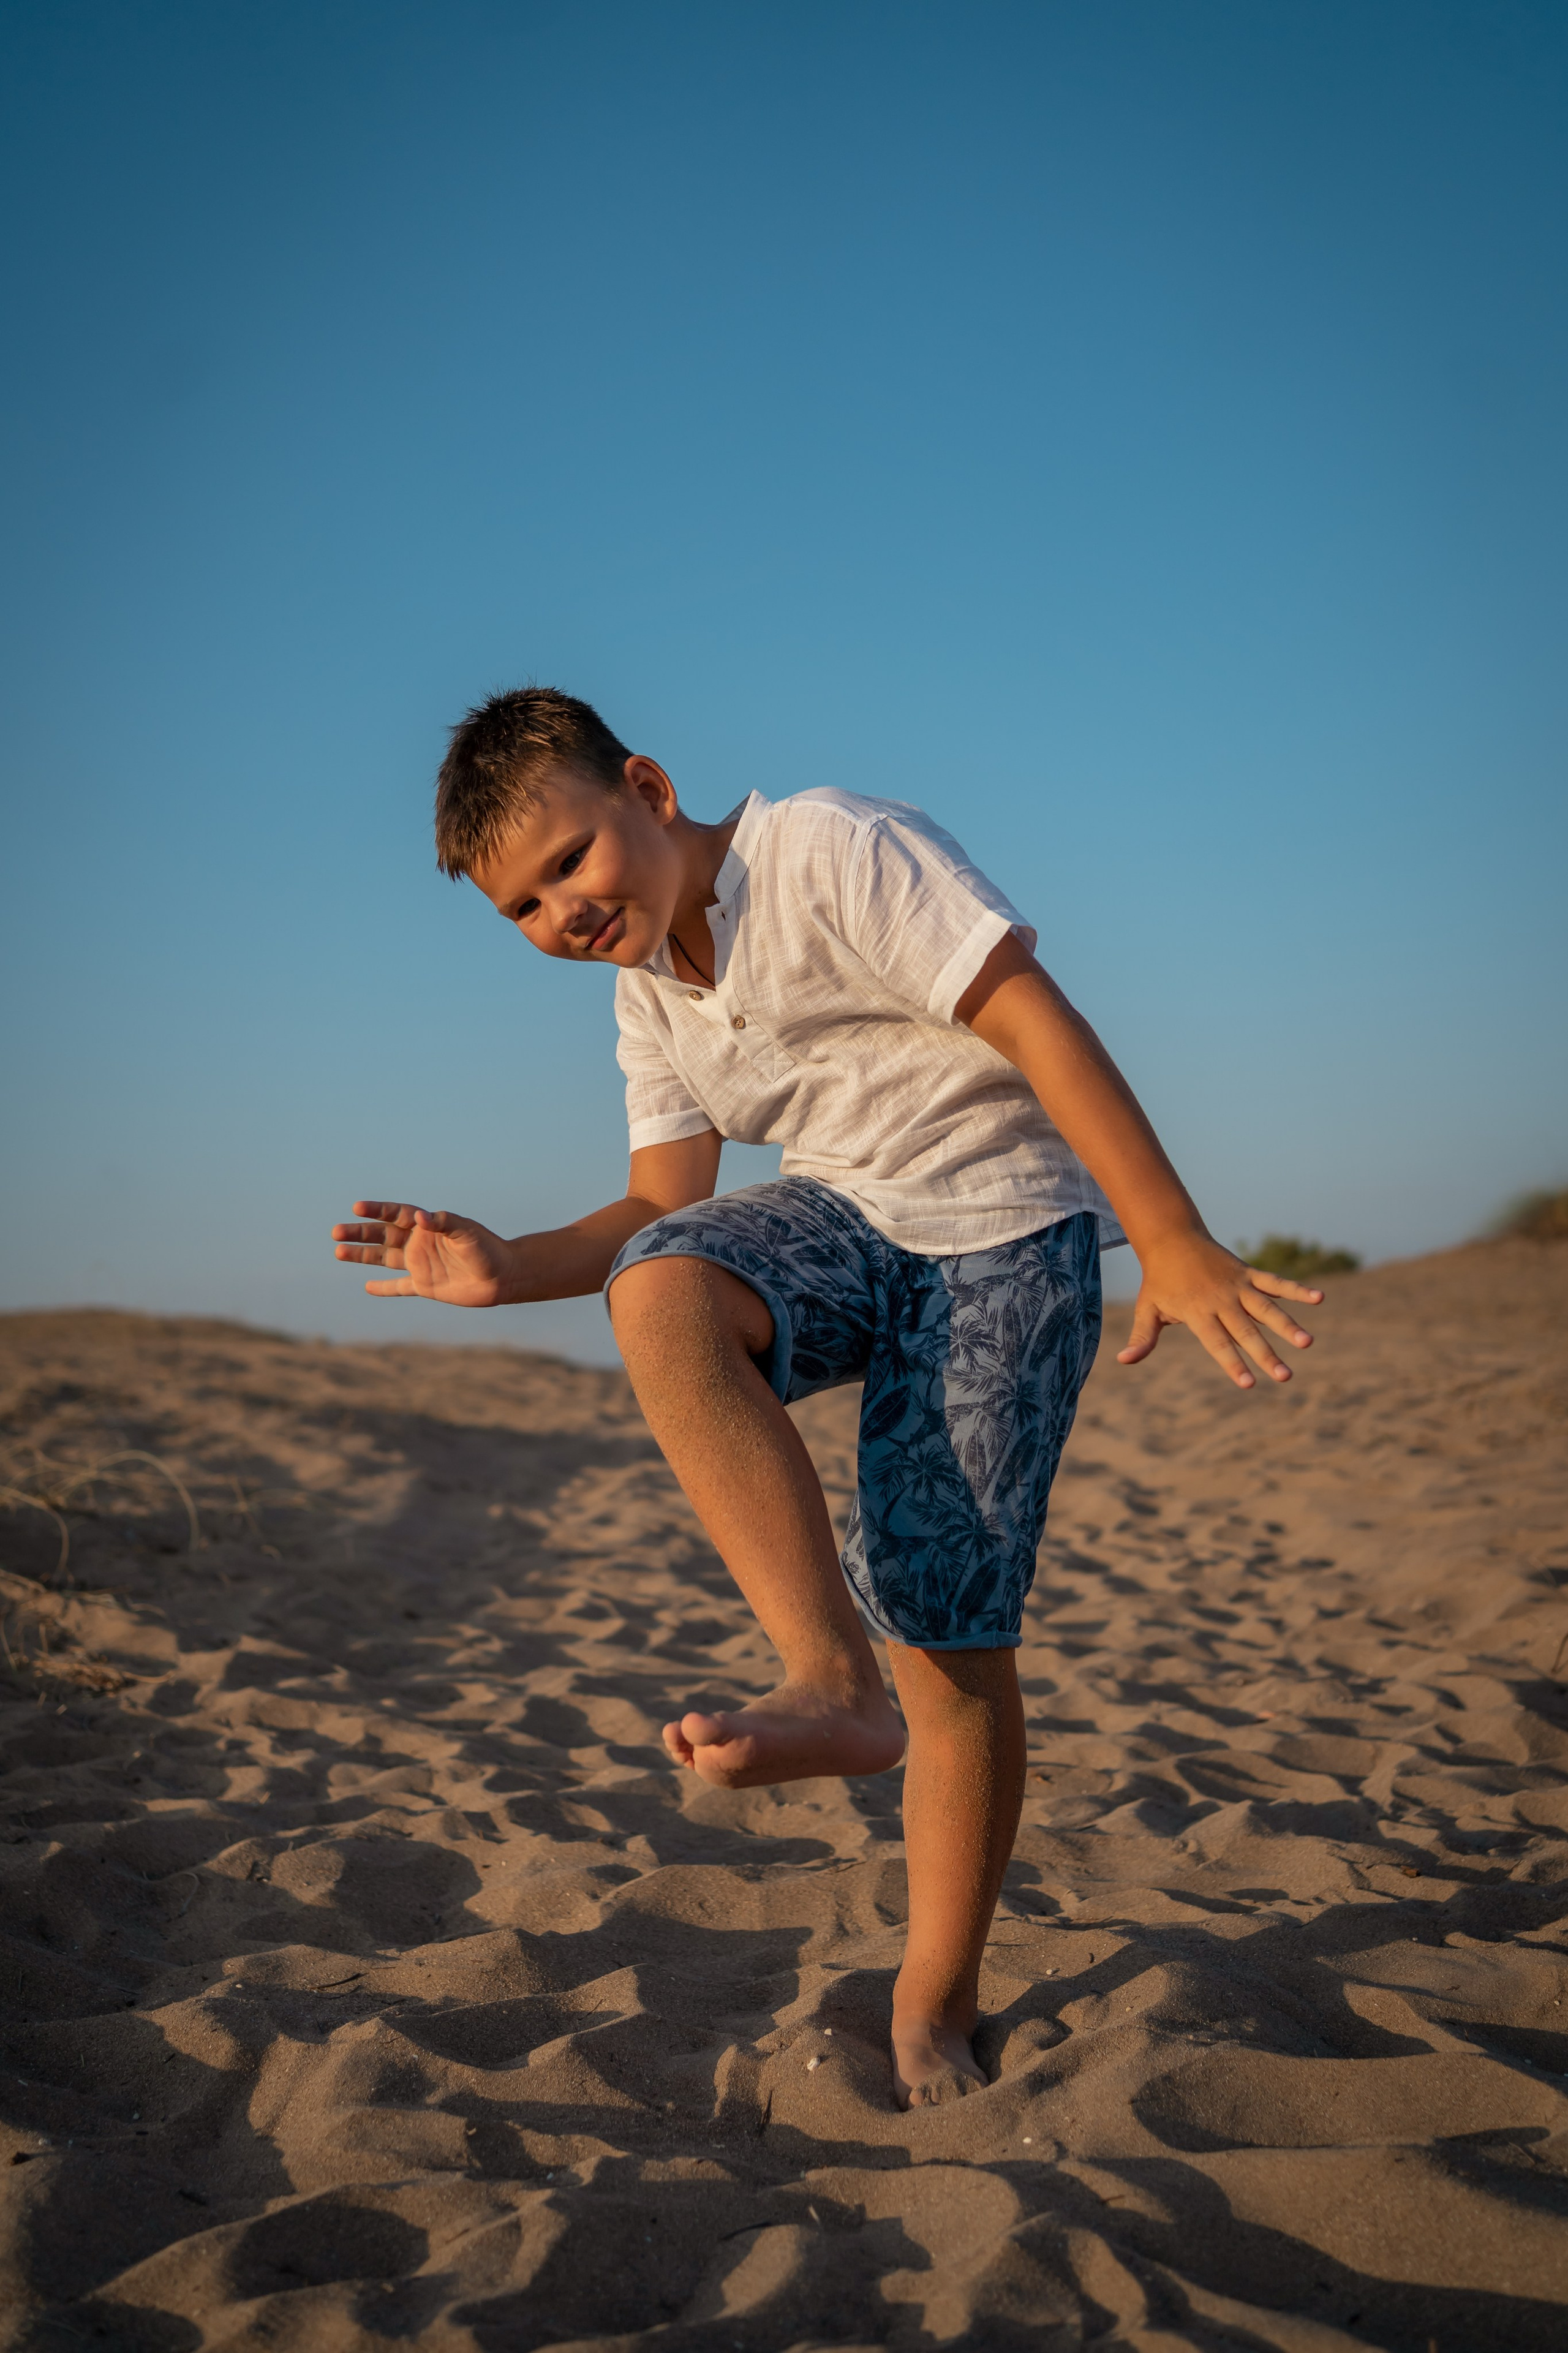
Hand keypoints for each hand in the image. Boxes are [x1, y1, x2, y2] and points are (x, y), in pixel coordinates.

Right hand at [331, 1201, 515, 1304]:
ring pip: (384, 1259)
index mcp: (428, 1226)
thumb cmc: (488, 1249)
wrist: (504, 1276)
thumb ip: (443, 1222)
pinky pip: (399, 1287)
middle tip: (336, 1232)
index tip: (357, 1207)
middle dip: (360, 1233)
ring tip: (338, 1252)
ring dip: (362, 1256)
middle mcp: (420, 1243)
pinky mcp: (425, 1286)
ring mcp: (421, 1264)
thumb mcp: (467, 1232)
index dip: (378, 1210)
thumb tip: (419, 1217)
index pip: (396, 1215)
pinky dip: (384, 1289)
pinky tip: (367, 1287)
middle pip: (383, 1236)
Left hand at [1117, 1231, 1322, 1389]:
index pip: (1218, 1343)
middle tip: (1285, 1376)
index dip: (1233, 1363)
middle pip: (1246, 1331)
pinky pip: (1276, 1282)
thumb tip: (1123, 1360)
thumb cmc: (1159, 1280)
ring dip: (1288, 1324)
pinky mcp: (1248, 1273)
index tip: (1249, 1384)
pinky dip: (1296, 1289)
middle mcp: (1221, 1300)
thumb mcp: (1148, 1309)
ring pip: (1267, 1308)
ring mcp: (1237, 1285)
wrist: (1171, 1237)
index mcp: (1198, 1313)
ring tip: (1307, 1342)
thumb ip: (1142, 1337)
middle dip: (1266, 1354)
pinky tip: (1319, 1298)